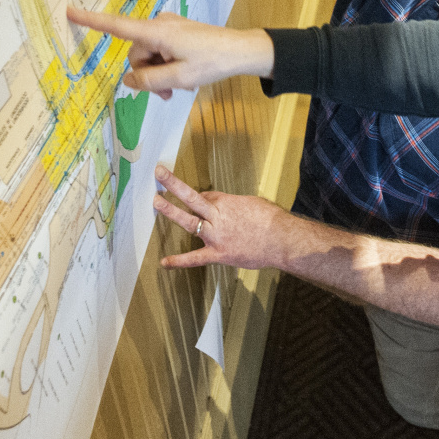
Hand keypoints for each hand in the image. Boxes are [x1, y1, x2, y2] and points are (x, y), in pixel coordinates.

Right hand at [67, 5, 274, 97]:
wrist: (241, 51)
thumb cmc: (212, 62)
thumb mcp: (179, 78)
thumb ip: (149, 81)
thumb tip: (129, 80)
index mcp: (157, 31)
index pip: (117, 26)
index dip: (92, 21)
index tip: (69, 11)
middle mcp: (159, 24)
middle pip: (136, 53)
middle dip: (147, 74)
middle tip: (169, 93)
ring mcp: (169, 27)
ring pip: (149, 56)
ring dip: (159, 74)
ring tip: (179, 87)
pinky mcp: (177, 32)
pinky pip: (161, 51)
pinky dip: (167, 66)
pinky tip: (184, 77)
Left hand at [153, 166, 285, 269]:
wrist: (282, 240)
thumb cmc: (271, 219)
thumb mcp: (252, 203)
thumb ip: (234, 204)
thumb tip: (224, 206)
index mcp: (227, 202)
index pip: (206, 196)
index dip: (203, 197)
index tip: (202, 198)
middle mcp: (218, 217)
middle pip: (192, 198)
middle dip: (174, 185)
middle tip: (159, 175)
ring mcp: (216, 236)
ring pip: (189, 221)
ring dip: (171, 211)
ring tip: (157, 201)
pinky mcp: (219, 254)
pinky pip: (196, 258)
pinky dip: (179, 262)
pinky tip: (164, 263)